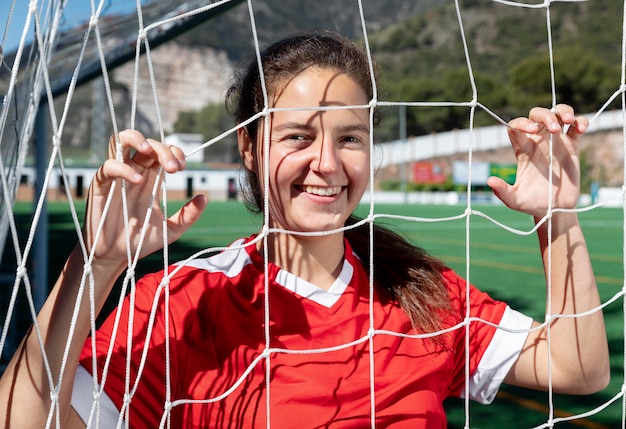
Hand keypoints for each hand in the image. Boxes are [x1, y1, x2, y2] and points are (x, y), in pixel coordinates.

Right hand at [82, 130, 207, 270]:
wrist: (116, 257)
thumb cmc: (140, 241)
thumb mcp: (171, 230)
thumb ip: (188, 215)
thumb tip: (205, 197)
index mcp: (151, 179)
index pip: (163, 152)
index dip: (174, 152)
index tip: (183, 168)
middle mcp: (134, 172)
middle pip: (147, 144)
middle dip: (164, 150)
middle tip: (174, 169)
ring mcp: (116, 176)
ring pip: (120, 140)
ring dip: (137, 139)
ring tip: (150, 150)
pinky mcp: (101, 185)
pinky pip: (109, 165)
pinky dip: (123, 168)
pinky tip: (138, 181)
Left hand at [487, 104, 587, 217]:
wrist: (554, 209)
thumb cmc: (531, 204)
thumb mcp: (514, 200)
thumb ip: (502, 191)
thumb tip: (489, 181)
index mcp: (522, 150)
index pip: (516, 127)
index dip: (521, 123)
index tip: (531, 130)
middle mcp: (537, 142)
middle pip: (536, 115)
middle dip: (544, 115)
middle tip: (553, 129)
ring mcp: (555, 142)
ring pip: (556, 114)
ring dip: (562, 111)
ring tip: (568, 121)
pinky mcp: (571, 146)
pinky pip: (575, 126)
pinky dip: (580, 121)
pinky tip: (581, 128)